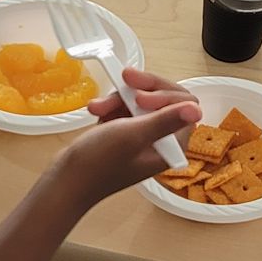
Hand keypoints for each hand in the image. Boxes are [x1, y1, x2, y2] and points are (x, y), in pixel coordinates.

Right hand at [55, 69, 203, 206]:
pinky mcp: (125, 134)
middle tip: (123, 78)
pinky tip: (97, 110)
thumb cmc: (97, 163)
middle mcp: (162, 141)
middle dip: (140, 90)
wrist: (64, 182)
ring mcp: (142, 137)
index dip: (163, 94)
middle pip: (164, 99)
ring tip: (97, 107)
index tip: (138, 96)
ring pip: (141, 101)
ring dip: (120, 98)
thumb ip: (164, 121)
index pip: (184, 106)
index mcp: (172, 146)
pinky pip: (126, 108)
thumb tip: (197, 110)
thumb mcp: (133, 136)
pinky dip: (112, 106)